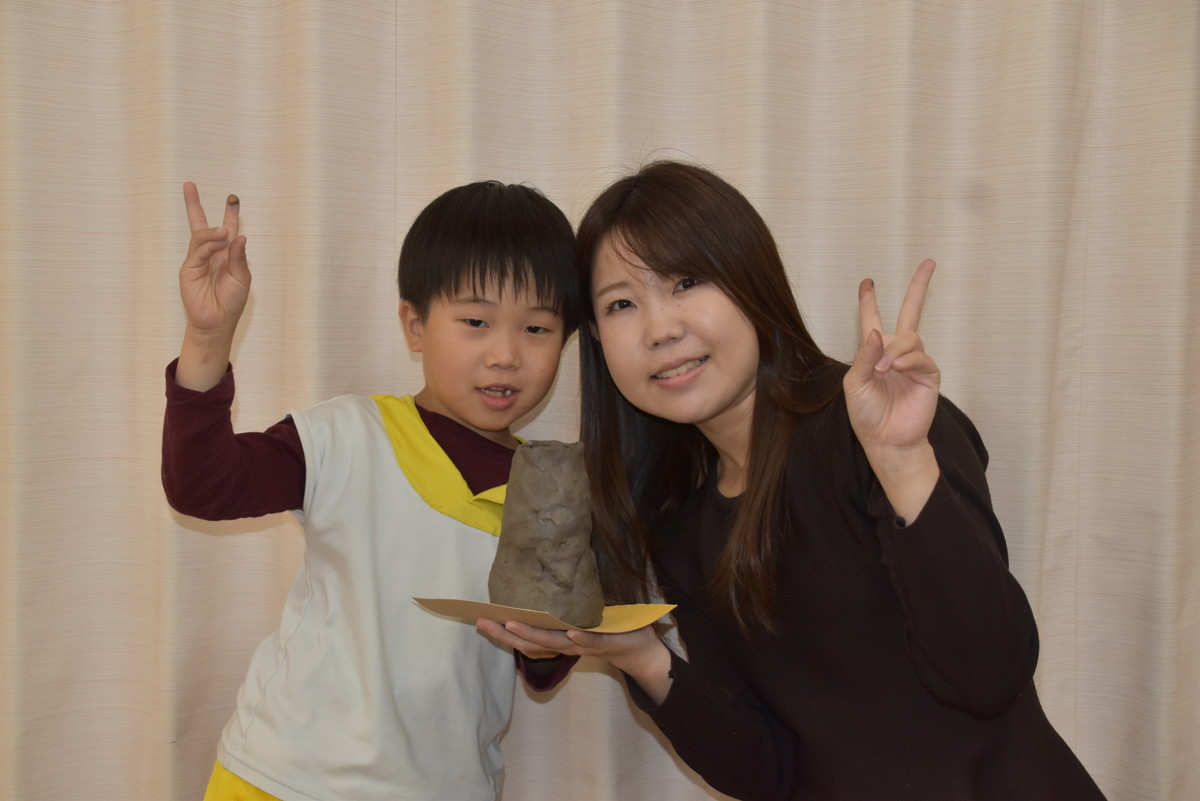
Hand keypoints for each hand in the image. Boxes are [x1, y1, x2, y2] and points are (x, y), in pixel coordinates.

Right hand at [179, 182, 249, 334]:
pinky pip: (197, 251)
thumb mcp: (243, 277)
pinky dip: (208, 245)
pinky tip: (218, 242)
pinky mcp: (189, 268)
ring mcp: (198, 260)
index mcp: (227, 253)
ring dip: (213, 231)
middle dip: (194, 204)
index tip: (232, 198)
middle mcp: (212, 253)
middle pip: (201, 224)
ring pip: (200, 236)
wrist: (217, 321)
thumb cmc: (232, 300)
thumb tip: (240, 236)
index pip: (229, 229)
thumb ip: (239, 257)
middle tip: (189, 184)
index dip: (230, 214)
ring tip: (224, 231)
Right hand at [476, 617, 674, 702]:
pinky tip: (569, 633)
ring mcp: (584, 647)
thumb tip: (547, 575)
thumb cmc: (611, 629)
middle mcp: (566, 646)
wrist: (641, 649)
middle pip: (530, 643)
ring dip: (532, 635)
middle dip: (504, 634)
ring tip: (511, 625)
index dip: (503, 632)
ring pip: (553, 643)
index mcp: (559, 639)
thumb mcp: (584, 614)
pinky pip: (590, 643)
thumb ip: (566, 603)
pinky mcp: (606, 644)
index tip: (481, 618)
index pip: (526, 638)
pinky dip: (579, 640)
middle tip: (481, 621)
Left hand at [843, 259, 940, 520]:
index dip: (869, 301)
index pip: (872, 320)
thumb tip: (878, 331)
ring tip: (884, 369)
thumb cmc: (867, 415)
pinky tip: (896, 368)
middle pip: (910, 312)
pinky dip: (908, 360)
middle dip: (919, 287)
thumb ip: (865, 356)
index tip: (867, 282)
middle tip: (929, 262)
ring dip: (896, 350)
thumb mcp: (855, 384)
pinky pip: (921, 357)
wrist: (886, 440)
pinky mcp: (929, 375)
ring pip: (910, 338)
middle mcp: (895, 353)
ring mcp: (914, 362)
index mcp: (873, 353)